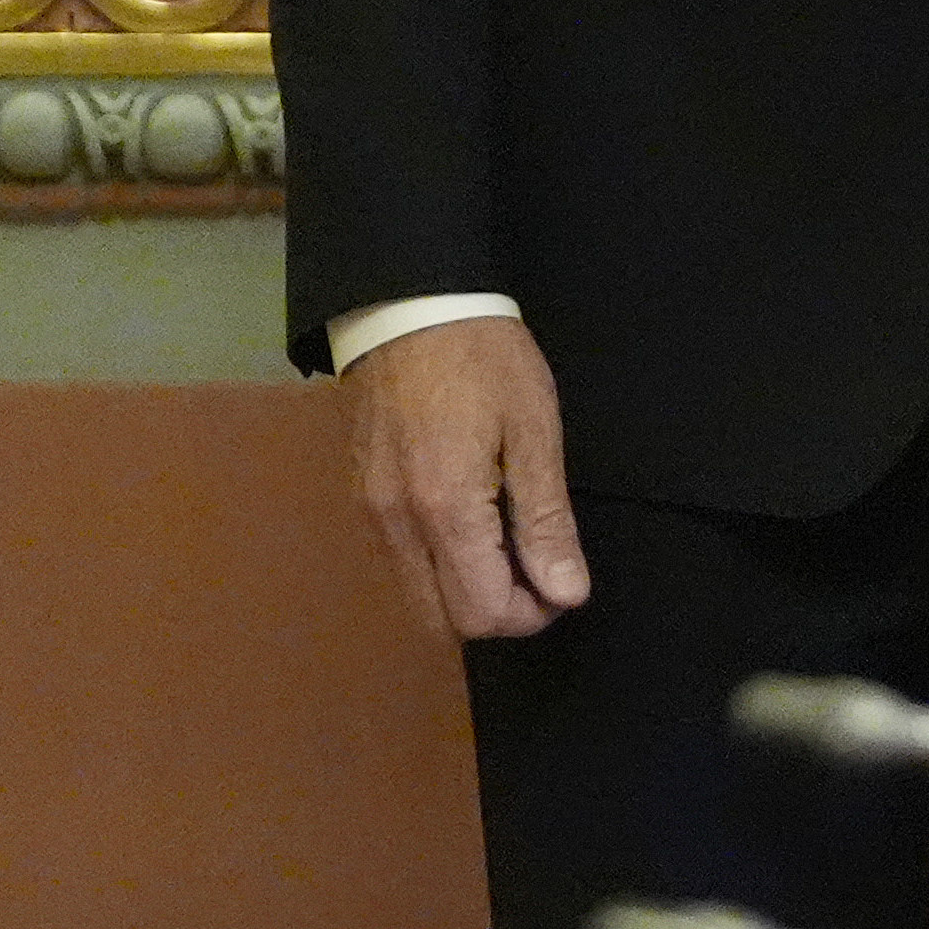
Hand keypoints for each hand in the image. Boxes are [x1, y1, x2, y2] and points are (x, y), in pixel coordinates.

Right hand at [345, 316, 591, 642]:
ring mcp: (371, 513)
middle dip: (497, 614)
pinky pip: (399, 564)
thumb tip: (566, 592)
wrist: (409, 307)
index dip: (530, 615)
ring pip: (415, 597)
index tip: (564, 587)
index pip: (481, 612)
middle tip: (540, 575)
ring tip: (513, 550)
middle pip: (441, 621)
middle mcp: (396, 525)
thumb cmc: (484, 359)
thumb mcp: (534, 430)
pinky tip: (475, 531)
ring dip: (465, 595)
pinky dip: (438, 570)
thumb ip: (545, 519)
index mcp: (444, 509)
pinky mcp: (362, 498)